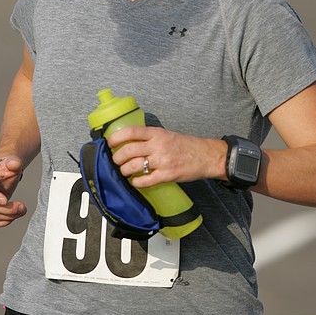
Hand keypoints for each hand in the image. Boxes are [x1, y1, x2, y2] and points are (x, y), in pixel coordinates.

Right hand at [0, 155, 26, 227]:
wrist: (4, 177)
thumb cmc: (6, 170)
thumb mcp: (12, 163)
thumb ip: (14, 163)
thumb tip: (15, 164)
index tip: (5, 200)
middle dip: (7, 209)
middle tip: (22, 207)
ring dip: (8, 216)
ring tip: (21, 211)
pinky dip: (3, 222)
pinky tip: (13, 217)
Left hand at [107, 126, 226, 187]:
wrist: (206, 155)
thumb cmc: (186, 145)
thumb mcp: (167, 134)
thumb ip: (150, 137)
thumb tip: (130, 142)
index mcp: (157, 133)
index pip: (131, 132)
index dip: (117, 137)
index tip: (109, 143)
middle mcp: (158, 145)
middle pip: (129, 151)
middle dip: (117, 158)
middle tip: (116, 161)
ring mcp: (162, 161)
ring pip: (134, 166)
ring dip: (125, 171)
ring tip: (124, 172)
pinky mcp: (167, 175)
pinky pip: (146, 180)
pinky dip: (137, 182)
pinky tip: (136, 181)